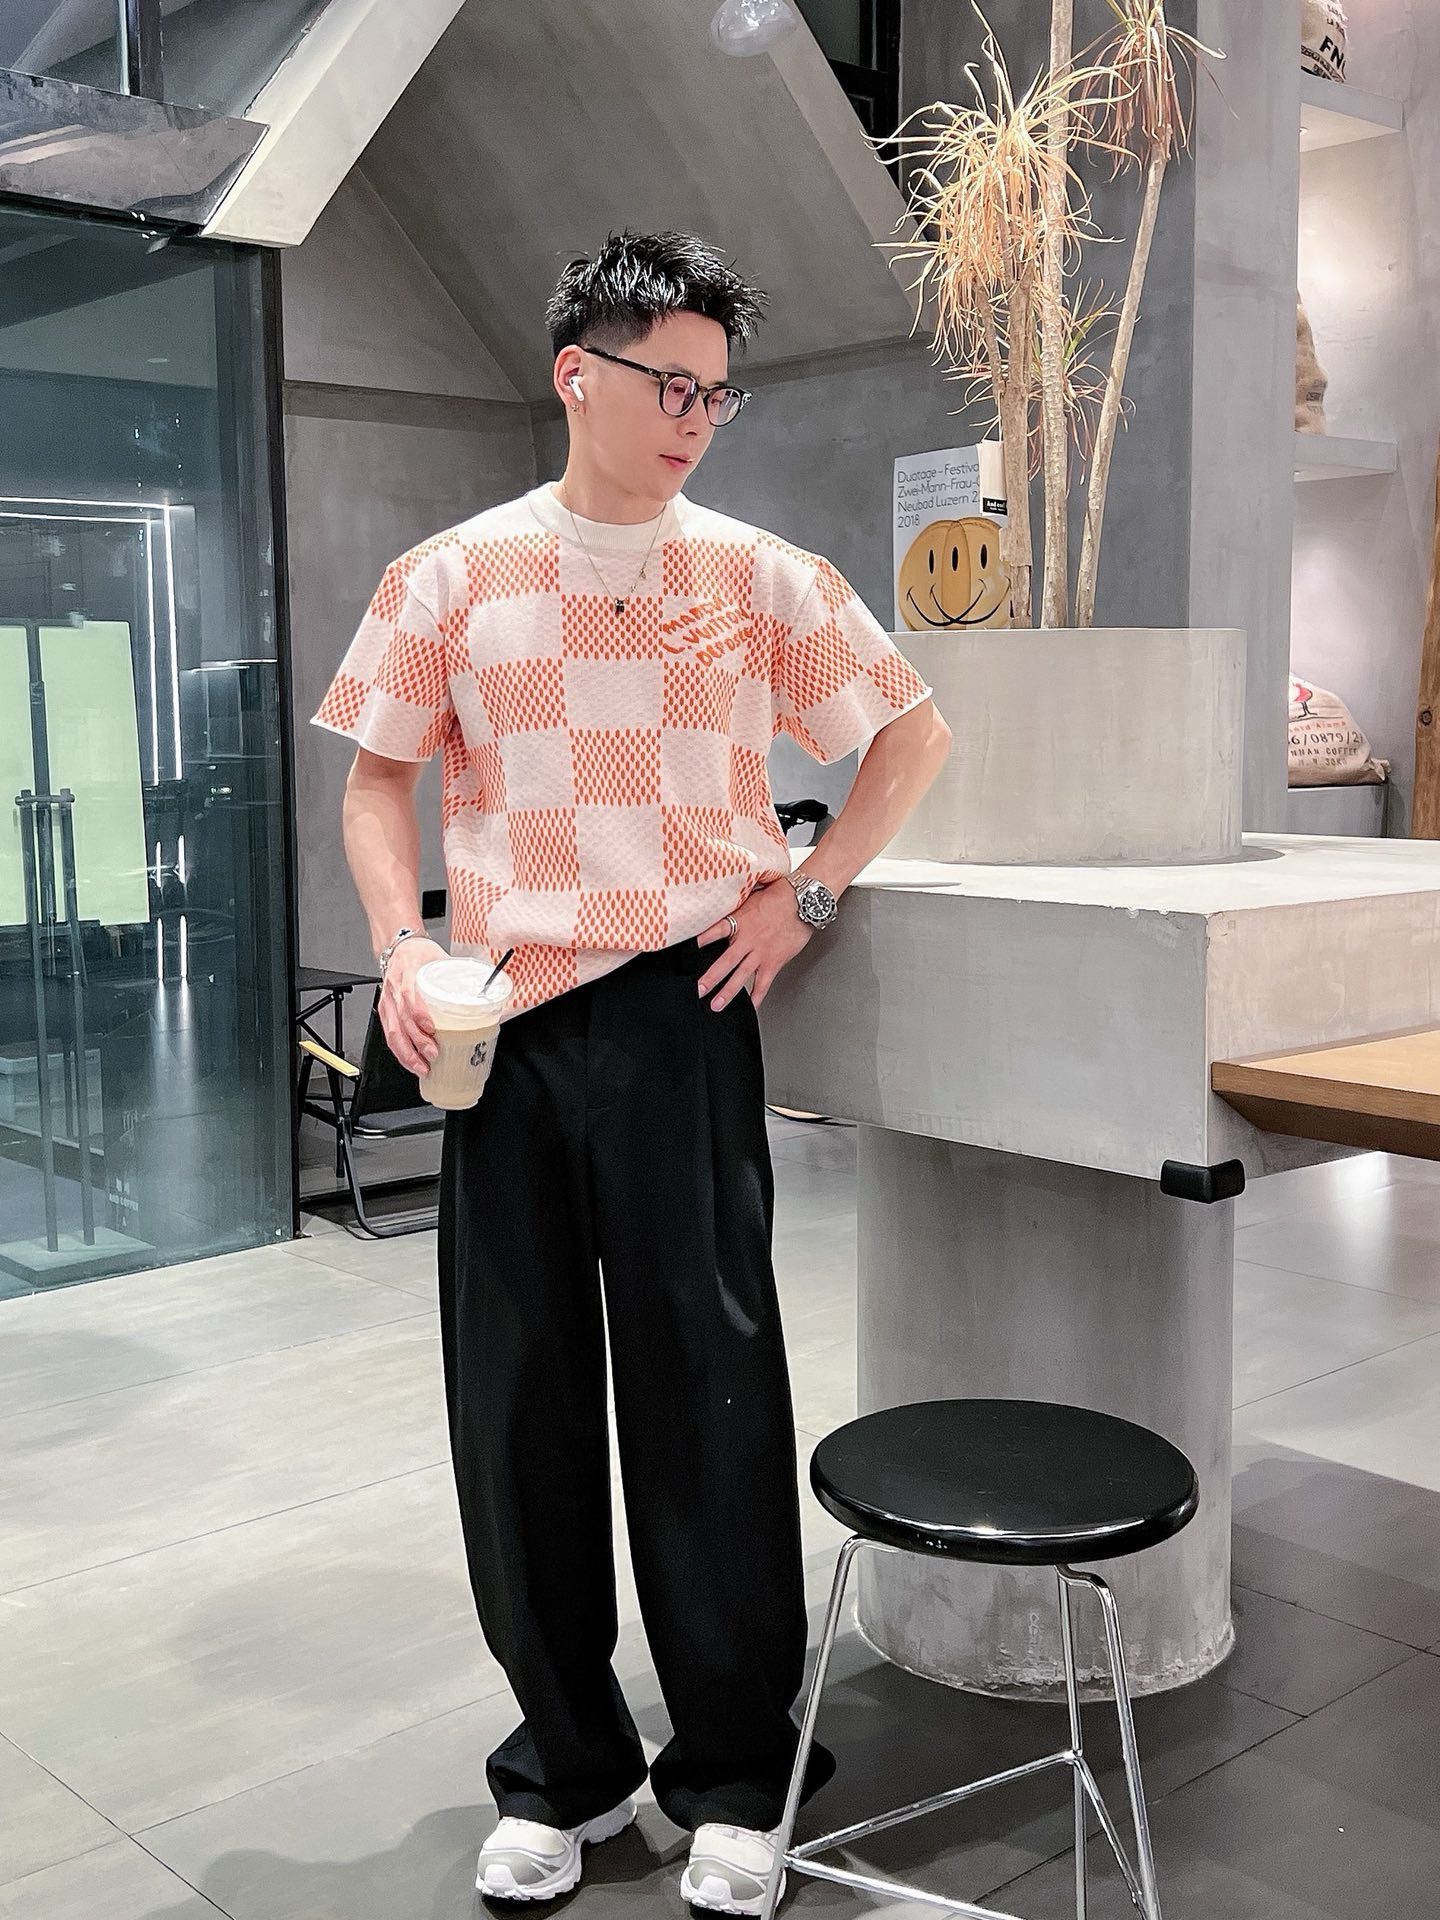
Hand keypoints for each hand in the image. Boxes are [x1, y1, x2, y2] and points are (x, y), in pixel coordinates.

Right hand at [377, 936, 446, 1074]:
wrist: (400, 947)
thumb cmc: (420, 953)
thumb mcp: (441, 958)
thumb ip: (459, 974)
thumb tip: (486, 988)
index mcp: (409, 974)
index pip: (410, 995)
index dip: (419, 1014)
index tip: (431, 1028)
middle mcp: (395, 990)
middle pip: (402, 1020)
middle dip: (417, 1041)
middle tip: (433, 1055)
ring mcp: (388, 1002)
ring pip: (393, 1032)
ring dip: (407, 1054)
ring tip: (422, 1068)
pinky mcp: (385, 1012)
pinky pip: (390, 1035)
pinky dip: (400, 1052)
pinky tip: (411, 1062)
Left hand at [696, 880, 813, 1011]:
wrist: (803, 902)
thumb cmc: (780, 895)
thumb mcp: (752, 896)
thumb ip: (736, 907)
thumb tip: (722, 903)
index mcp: (740, 921)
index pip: (714, 931)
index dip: (700, 940)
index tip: (686, 950)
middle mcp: (748, 939)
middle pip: (725, 962)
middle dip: (710, 978)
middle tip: (698, 990)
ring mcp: (761, 953)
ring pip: (741, 976)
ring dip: (728, 992)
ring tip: (716, 1005)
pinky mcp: (774, 961)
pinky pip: (764, 982)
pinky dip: (758, 996)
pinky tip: (751, 1006)